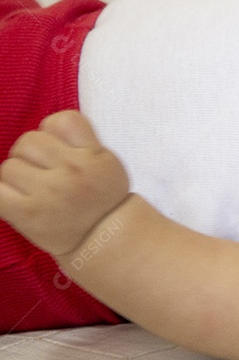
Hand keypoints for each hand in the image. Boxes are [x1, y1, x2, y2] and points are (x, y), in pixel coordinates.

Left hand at [0, 110, 129, 256]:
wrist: (102, 238)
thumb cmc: (100, 195)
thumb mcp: (106, 161)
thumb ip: (80, 138)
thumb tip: (45, 124)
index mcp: (94, 156)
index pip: (61, 121)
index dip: (54, 132)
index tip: (60, 150)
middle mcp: (73, 172)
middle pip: (28, 141)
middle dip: (31, 155)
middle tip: (44, 173)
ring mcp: (49, 193)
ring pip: (8, 166)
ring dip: (16, 176)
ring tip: (33, 189)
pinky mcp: (27, 213)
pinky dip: (2, 193)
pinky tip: (14, 198)